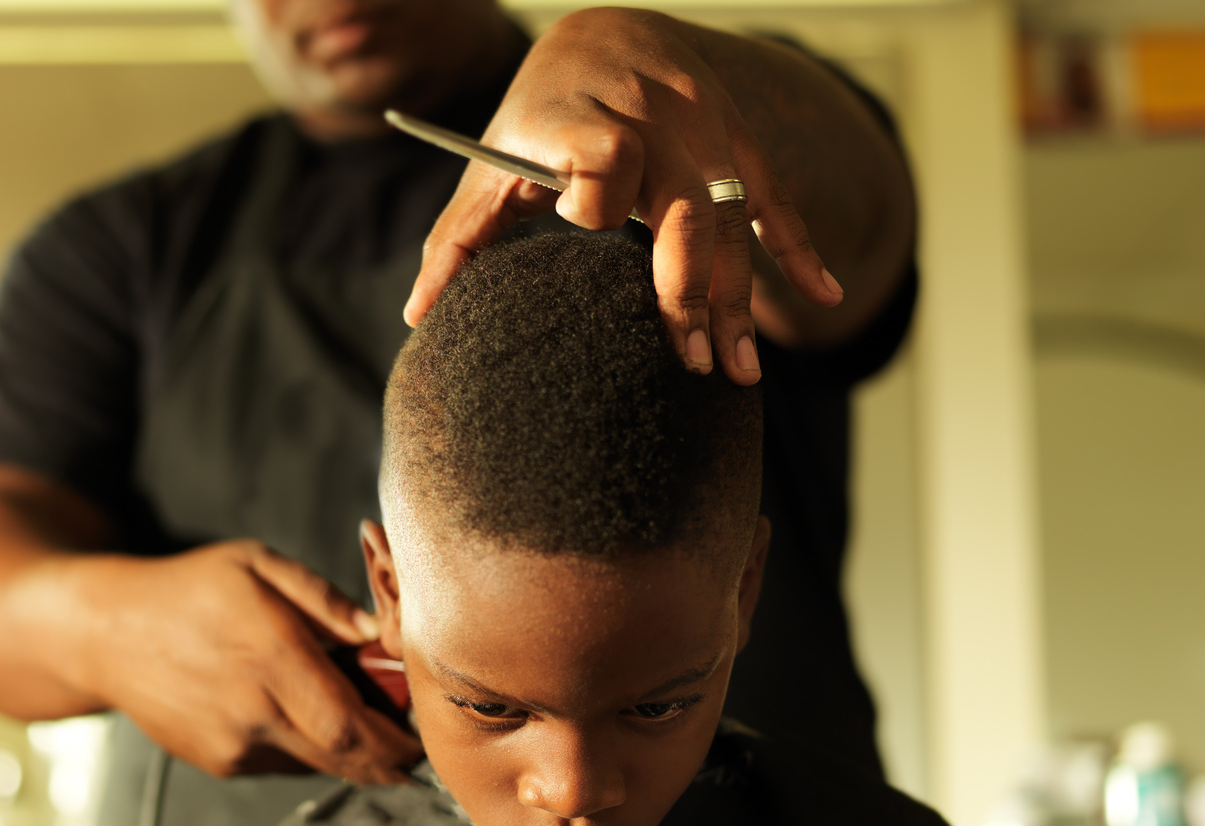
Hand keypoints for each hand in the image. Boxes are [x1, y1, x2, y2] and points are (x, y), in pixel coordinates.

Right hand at [73, 540, 422, 783]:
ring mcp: (231, 743)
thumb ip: (324, 599)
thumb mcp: (258, 564)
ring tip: (369, 730)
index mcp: (270, 654)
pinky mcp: (218, 761)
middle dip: (386, 760)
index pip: (349, 721)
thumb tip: (381, 634)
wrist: (106, 634)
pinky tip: (307, 720)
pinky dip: (308, 750)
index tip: (420, 739)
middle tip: (412, 753)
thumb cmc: (192, 588)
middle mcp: (251, 709)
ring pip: (316, 765)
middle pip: (342, 757)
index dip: (394, 740)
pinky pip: (282, 764)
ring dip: (351, 756)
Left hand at [404, 8, 843, 383]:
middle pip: (684, 209)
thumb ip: (457, 240)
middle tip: (691, 366)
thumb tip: (417, 316)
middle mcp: (654, 117)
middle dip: (689, 291)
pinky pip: (776, 201)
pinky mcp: (739, 147)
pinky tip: (824, 295)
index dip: (595, 198)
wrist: (611, 35)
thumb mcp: (492, 166)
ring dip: (740, 301)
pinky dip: (800, 250)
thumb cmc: (538, 115)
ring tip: (739, 372)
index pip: (603, 156)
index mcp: (582, 115)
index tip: (586, 225)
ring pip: (733, 220)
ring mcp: (708, 131)